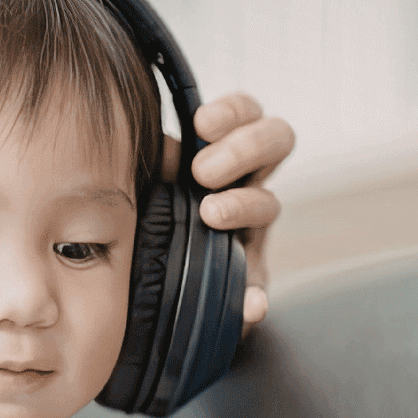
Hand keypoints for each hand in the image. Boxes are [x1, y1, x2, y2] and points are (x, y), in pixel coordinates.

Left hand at [168, 92, 294, 335]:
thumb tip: (159, 146)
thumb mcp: (148, 185)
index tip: (201, 125)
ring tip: (211, 215)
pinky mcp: (246, 280)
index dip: (233, 113)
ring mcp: (250, 230)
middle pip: (277, 141)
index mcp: (223, 153)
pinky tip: (251, 305)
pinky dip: (255, 297)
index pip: (247, 114)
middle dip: (243, 150)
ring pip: (269, 205)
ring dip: (243, 206)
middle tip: (204, 172)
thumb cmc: (144, 216)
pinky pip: (258, 289)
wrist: (141, 288)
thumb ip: (156, 165)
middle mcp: (245, 185)